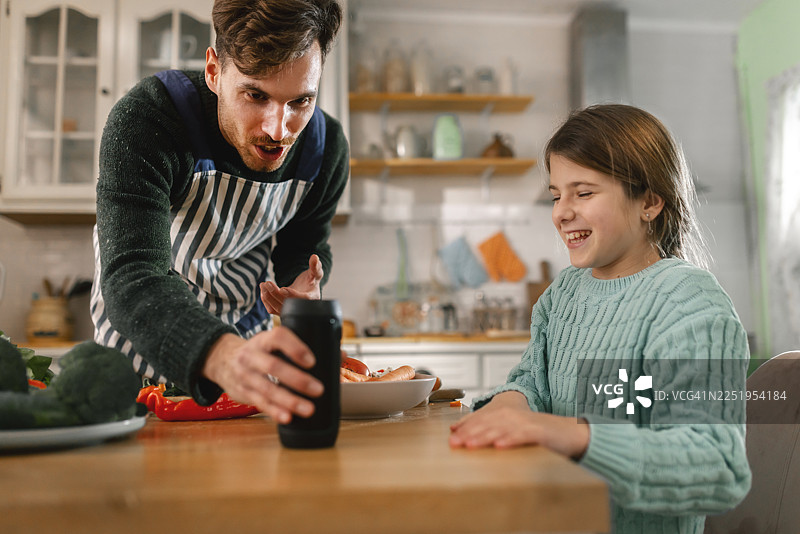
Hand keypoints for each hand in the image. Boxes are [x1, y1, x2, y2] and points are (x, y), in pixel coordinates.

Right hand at [202, 329, 322, 423]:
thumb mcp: (274, 344)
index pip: (278, 337)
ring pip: (267, 389)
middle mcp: (251, 356)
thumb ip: (304, 348)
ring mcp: (245, 375)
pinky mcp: (243, 392)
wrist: (221, 360)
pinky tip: (288, 418)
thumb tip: (341, 354)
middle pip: (273, 366)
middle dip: (297, 379)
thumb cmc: (260, 351)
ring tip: (309, 409)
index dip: (295, 347)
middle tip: (319, 389)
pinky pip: (259, 403)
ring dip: (289, 400)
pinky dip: (274, 411)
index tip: (312, 360)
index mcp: (263, 340)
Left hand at [260, 254, 323, 314]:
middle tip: (267, 283)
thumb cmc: (312, 280)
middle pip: (287, 305)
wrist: (306, 289)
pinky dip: (266, 301)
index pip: (302, 299)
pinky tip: (263, 290)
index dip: (292, 295)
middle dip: (276, 294)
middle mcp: (301, 307)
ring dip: (268, 298)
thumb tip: (314, 257)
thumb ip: (315, 266)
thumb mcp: (315, 272)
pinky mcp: (282, 310)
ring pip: (278, 308)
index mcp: (312, 298)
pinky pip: (272, 309)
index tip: (282, 289)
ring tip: (263, 285)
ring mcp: (291, 310)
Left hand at [449, 391, 589, 458]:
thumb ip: (491, 430)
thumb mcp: (512, 430)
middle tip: (454, 443)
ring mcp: (524, 422)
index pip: (480, 419)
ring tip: (470, 445)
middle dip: (468, 433)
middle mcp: (512, 415)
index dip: (464, 427)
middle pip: (486, 423)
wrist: (567, 433)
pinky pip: (521, 436)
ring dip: (484, 437)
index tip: (450, 436)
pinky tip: (500, 447)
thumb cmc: (538, 434)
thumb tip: (463, 434)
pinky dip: (510, 440)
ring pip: (500, 429)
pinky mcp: (537, 432)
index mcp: (505, 414)